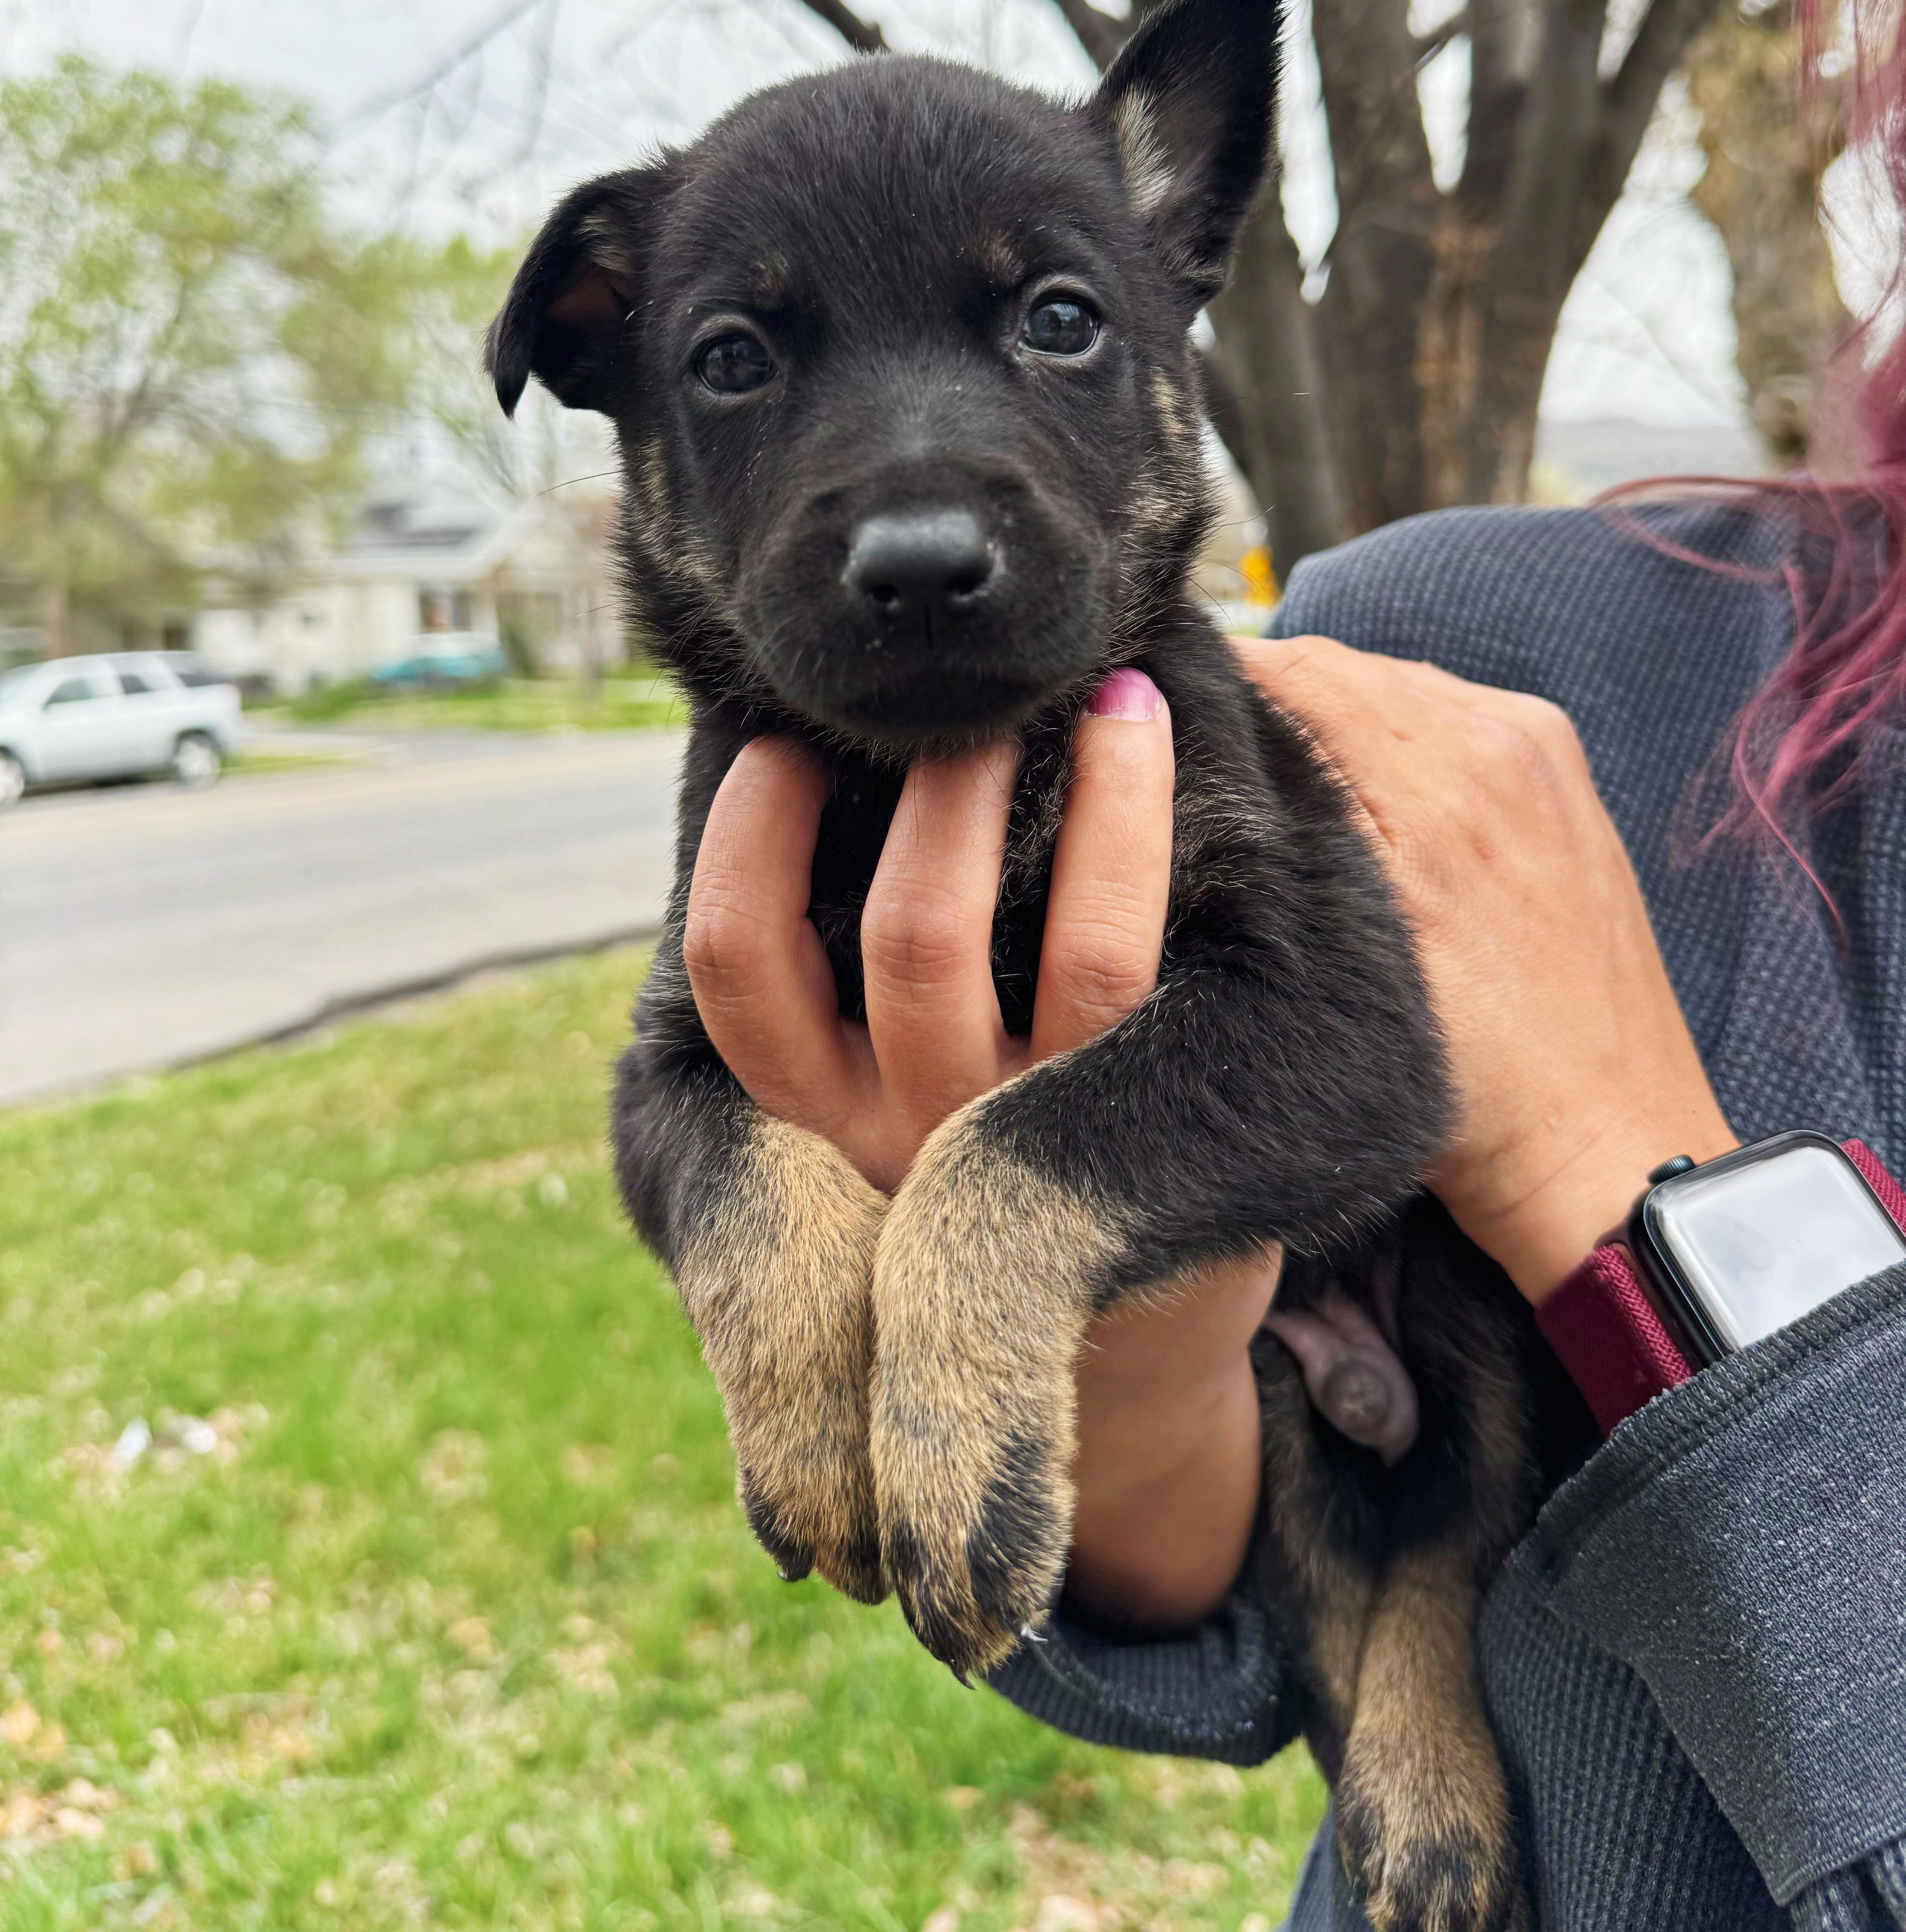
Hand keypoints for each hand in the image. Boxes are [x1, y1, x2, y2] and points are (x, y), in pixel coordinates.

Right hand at [684, 671, 1279, 1629]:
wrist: (1118, 1356)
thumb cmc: (981, 1163)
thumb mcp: (873, 1096)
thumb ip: (831, 978)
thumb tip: (803, 751)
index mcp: (809, 1116)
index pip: (739, 963)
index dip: (748, 832)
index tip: (787, 736)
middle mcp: (900, 1140)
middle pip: (902, 934)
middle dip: (936, 783)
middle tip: (973, 692)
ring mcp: (1014, 1140)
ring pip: (1014, 939)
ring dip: (1045, 787)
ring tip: (1091, 686)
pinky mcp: (1118, 1128)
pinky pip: (1109, 953)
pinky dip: (1127, 825)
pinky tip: (1141, 734)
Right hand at [1241, 636, 1736, 1302]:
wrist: (1608, 1147)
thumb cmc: (1474, 1087)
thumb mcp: (1348, 966)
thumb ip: (1286, 839)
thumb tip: (1205, 747)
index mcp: (1442, 779)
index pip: (1293, 670)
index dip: (1218, 683)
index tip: (1160, 712)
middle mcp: (1502, 739)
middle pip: (1342, 667)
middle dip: (1270, 696)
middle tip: (1205, 751)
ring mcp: (1542, 750)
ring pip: (1393, 685)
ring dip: (1332, 712)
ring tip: (1279, 774)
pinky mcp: (1562, 774)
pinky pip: (1448, 713)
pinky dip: (1394, 734)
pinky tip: (1364, 792)